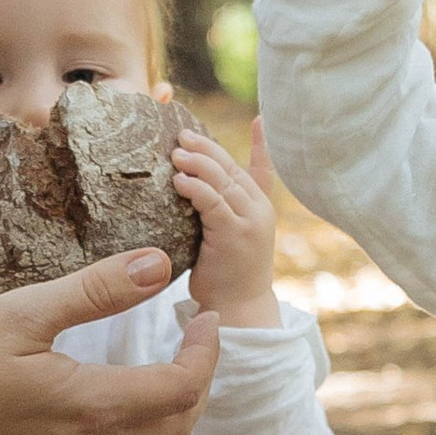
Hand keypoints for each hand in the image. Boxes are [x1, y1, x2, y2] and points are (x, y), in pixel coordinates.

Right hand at [0, 249, 219, 434]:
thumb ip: (97, 290)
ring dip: (169, 414)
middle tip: (191, 341)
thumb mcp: (22, 312)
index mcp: (95, 405)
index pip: (184, 385)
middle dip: (197, 380)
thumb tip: (160, 264)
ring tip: (161, 371)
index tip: (202, 315)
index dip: (206, 349)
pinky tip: (115, 424)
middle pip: (178, 424)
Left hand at [175, 127, 278, 324]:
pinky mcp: (235, 234)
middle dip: (206, 148)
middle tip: (181, 135)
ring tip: (176, 153)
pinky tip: (178, 181)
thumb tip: (189, 187)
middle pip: (232, 168)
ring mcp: (250, 221)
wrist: (237, 311)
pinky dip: (196, 188)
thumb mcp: (224, 235)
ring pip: (223, 180)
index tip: (241, 123)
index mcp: (259, 207)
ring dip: (198, 163)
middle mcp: (259, 210)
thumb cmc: (226, 274)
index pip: (254, 167)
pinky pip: (213, 202)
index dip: (246, 145)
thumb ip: (217, 209)